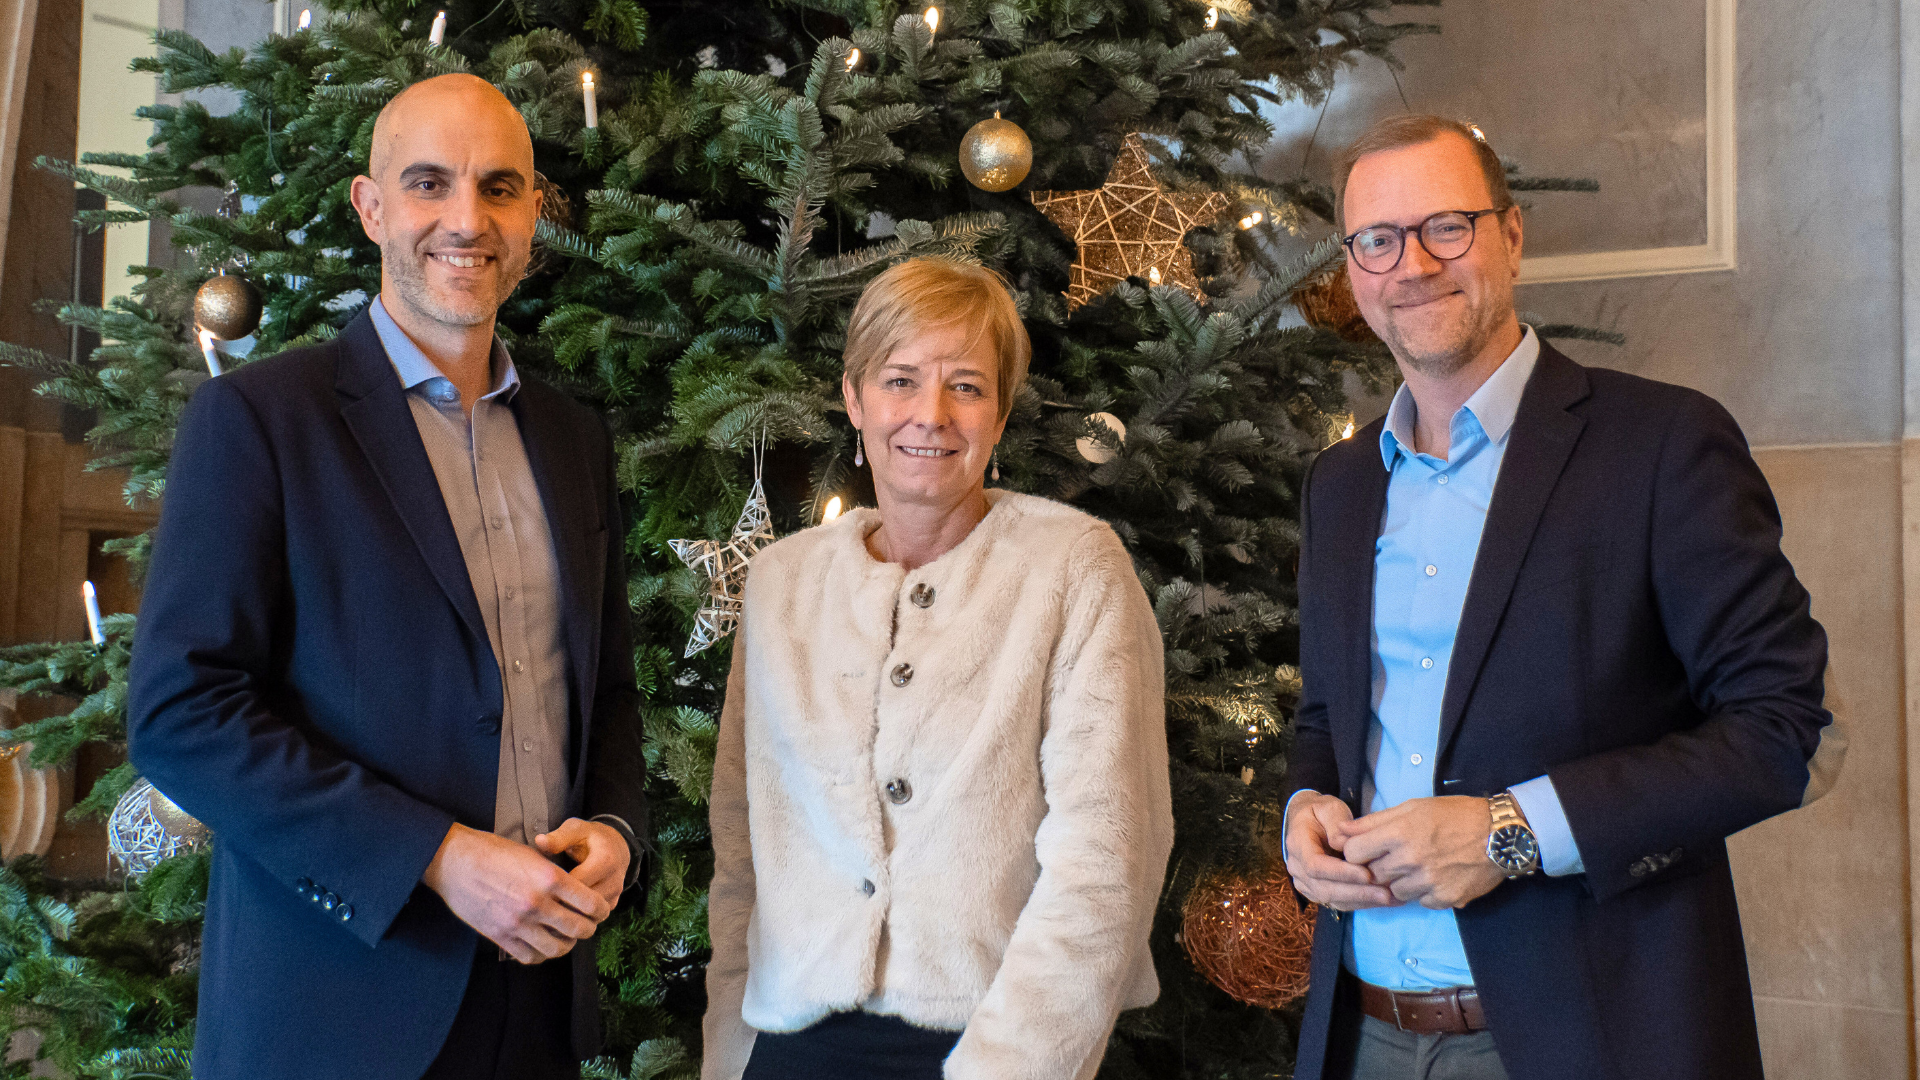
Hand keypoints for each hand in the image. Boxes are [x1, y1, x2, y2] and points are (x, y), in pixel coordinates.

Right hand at [422, 823, 612, 963]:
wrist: (454, 862)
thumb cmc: (493, 852)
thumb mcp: (532, 854)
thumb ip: (556, 875)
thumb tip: (576, 891)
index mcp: (550, 878)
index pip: (591, 903)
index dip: (601, 909)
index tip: (601, 910)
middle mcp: (537, 903)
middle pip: (579, 929)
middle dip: (589, 928)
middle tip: (587, 925)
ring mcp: (518, 923)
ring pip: (557, 948)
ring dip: (567, 944)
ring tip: (566, 937)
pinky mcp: (501, 937)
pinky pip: (531, 957)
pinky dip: (542, 954)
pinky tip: (542, 944)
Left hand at [535, 818, 630, 909]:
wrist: (617, 846)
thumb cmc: (590, 837)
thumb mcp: (576, 830)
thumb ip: (559, 837)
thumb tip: (539, 841)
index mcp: (605, 861)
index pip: (577, 883)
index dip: (555, 887)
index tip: (537, 887)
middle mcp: (614, 881)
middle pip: (583, 902)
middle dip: (560, 903)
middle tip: (537, 904)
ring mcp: (615, 895)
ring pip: (588, 914)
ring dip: (568, 914)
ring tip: (546, 910)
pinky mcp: (612, 905)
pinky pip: (593, 918)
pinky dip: (576, 917)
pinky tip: (559, 913)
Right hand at [1282, 793, 1397, 910]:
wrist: (1308, 821)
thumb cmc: (1321, 812)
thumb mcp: (1329, 808)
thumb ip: (1336, 824)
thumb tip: (1344, 844)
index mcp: (1297, 844)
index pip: (1316, 866)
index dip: (1341, 873)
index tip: (1368, 874)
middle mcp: (1297, 868)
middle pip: (1324, 889)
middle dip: (1357, 893)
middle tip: (1386, 894)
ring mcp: (1305, 883)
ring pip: (1332, 900)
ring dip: (1361, 901)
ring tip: (1389, 899)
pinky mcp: (1317, 892)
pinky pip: (1338, 903)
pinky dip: (1361, 903)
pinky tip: (1382, 900)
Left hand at [1334, 796, 1505, 908]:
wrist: (1500, 834)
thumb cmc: (1455, 815)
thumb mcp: (1412, 807)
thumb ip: (1373, 822)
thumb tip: (1341, 831)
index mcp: (1399, 833)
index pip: (1353, 853)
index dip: (1357, 852)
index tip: (1367, 849)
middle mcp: (1410, 860)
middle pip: (1373, 875)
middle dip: (1379, 867)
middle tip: (1397, 856)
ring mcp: (1428, 882)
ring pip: (1394, 892)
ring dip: (1401, 881)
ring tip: (1420, 865)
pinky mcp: (1445, 899)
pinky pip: (1421, 902)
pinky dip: (1425, 892)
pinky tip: (1437, 876)